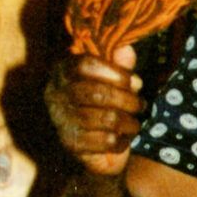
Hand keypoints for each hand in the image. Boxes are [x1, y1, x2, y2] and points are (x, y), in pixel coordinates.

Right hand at [45, 44, 144, 176]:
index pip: (86, 64)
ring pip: (106, 118)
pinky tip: (122, 139)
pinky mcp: (72, 144)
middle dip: (127, 100)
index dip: (116, 73)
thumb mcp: (112, 79)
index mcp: (62, 71)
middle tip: (140, 104)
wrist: (93, 146)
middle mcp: (56, 94)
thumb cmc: (104, 105)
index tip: (135, 82)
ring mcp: (61, 120)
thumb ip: (118, 63)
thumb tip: (126, 49)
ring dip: (129, 122)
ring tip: (134, 123)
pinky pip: (106, 141)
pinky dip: (121, 141)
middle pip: (97, 93)